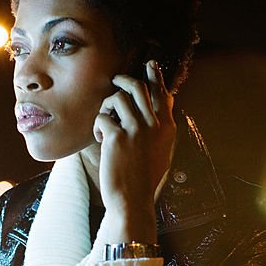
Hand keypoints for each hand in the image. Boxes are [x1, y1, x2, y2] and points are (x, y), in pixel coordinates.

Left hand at [93, 60, 176, 241]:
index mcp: (167, 129)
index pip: (162, 94)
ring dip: (107, 105)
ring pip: (118, 97)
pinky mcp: (117, 138)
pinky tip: (99, 138)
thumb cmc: (144, 180)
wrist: (132, 201)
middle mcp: (155, 126)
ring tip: (104, 121)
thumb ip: (161, 130)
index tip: (150, 64)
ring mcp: (137, 130)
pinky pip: (103, 117)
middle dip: (124, 80)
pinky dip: (98, 125)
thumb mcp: (162, 153)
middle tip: (115, 81)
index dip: (155, 77)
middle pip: (139, 87)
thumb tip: (165, 105)